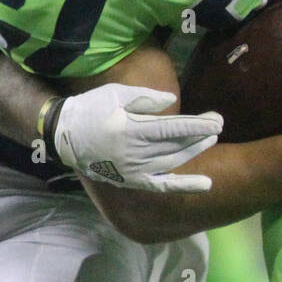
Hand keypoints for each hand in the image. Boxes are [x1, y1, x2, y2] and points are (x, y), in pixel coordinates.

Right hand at [50, 85, 221, 191]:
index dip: (197, 125)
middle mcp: (134, 152)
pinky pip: (161, 186)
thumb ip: (146, 98)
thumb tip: (173, 102)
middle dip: (200, 137)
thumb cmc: (91, 108)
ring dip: (194, 153)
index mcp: (131, 129)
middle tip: (218, 127)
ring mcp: (132, 170)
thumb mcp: (115, 94)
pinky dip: (183, 185)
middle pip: (176, 146)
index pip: (173, 128)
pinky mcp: (130, 180)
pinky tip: (205, 184)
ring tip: (210, 142)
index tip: (218, 121)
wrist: (63, 135)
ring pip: (172, 163)